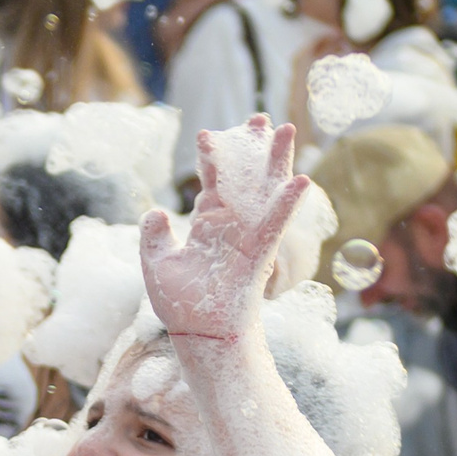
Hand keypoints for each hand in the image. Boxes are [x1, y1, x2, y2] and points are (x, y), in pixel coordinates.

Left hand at [140, 116, 307, 340]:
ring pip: (265, 192)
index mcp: (207, 226)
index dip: (210, 159)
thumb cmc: (180, 304)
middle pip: (246, 178)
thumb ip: (155, 235)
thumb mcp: (158, 264)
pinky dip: (287, 203)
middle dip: (253, 148)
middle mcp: (230, 227)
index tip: (207, 134)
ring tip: (287, 129)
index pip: (212, 183)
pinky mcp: (259, 254)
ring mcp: (247, 237)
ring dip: (276, 162)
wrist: (198, 336)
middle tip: (261, 118)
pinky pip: (275, 225)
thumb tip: (155, 210)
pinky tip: (301, 179)